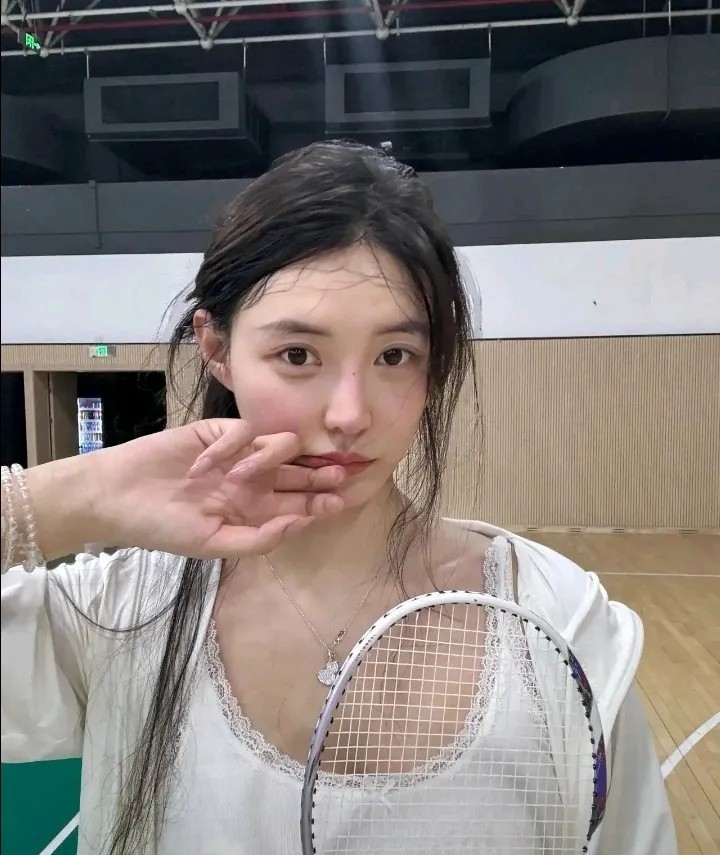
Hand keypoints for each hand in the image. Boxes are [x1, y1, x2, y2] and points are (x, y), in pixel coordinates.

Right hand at [93, 419, 345, 557]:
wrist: (119, 498)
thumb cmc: (164, 527)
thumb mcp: (213, 543)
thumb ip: (259, 539)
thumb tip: (300, 525)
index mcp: (253, 509)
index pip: (298, 503)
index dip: (320, 502)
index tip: (339, 502)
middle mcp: (251, 480)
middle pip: (298, 472)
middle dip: (319, 474)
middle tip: (337, 475)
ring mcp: (236, 454)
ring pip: (278, 445)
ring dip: (268, 460)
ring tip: (239, 478)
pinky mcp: (216, 432)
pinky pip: (241, 430)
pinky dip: (228, 448)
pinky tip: (204, 465)